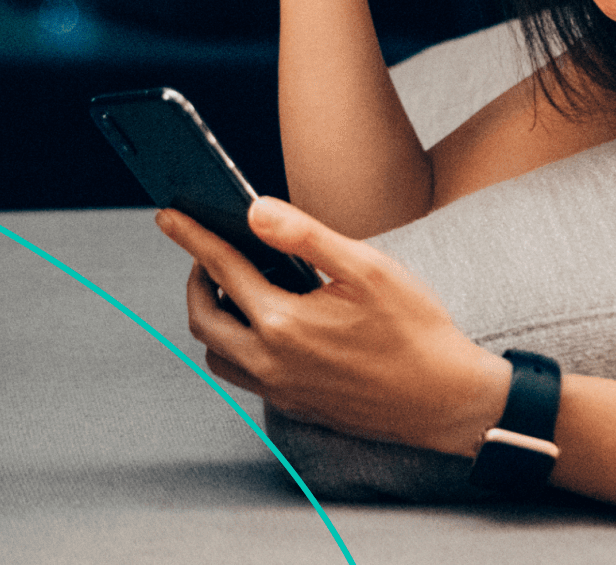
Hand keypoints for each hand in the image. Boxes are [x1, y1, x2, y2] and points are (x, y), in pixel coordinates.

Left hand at [157, 198, 512, 455]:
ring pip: (217, 355)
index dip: (192, 237)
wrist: (446, 400)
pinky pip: (243, 376)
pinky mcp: (295, 405)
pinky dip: (236, 346)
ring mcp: (281, 390)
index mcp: (283, 323)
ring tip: (231, 288)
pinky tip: (263, 326)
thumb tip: (255, 210)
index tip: (169, 216)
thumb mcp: (369, 268)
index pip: (220, 269)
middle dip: (195, 280)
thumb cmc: (416, 332)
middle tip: (205, 252)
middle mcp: (271, 363)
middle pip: (203, 318)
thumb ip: (306, 237)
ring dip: (212, 318)